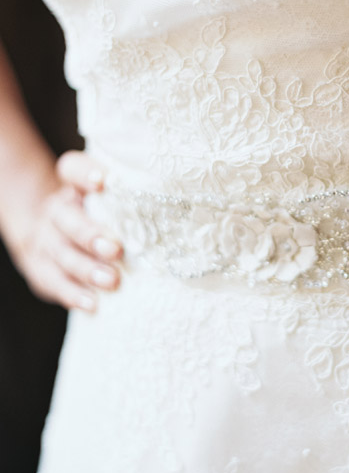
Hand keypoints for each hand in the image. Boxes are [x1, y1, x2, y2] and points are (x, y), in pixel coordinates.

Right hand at [9, 150, 122, 312]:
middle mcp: (57, 210)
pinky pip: (54, 282)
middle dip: (90, 234)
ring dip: (87, 269)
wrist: (51, 235)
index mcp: (74, 187)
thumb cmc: (99, 216)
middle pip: (65, 218)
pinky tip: (93, 303)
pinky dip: (73, 294)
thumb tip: (182, 210)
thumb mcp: (111, 202)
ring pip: (61, 253)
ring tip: (112, 281)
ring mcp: (46, 240)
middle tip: (116, 249)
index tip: (104, 183)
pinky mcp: (41, 269)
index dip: (84, 173)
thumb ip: (132, 201)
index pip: (71, 169)